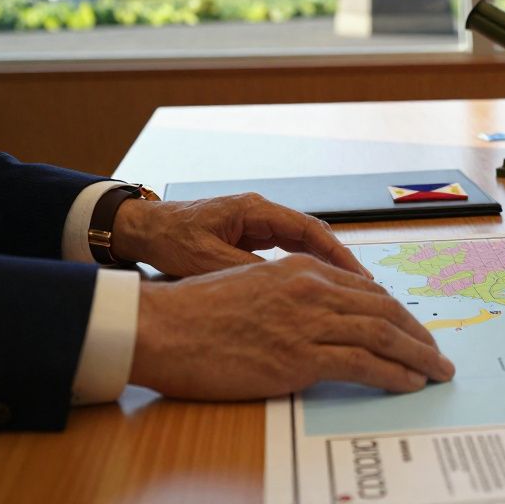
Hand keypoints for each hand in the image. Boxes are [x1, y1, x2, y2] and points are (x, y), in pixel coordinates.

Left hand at [112, 192, 367, 277]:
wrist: (140, 229)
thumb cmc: (168, 239)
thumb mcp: (205, 260)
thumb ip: (245, 271)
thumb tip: (284, 289)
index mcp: (255, 210)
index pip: (309, 229)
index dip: (338, 254)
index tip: (359, 278)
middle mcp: (262, 213)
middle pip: (313, 236)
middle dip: (339, 261)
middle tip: (365, 290)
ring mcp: (256, 225)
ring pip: (302, 245)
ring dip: (324, 267)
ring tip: (348, 293)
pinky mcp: (249, 238)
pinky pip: (287, 252)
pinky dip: (304, 270)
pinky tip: (315, 291)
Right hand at [129, 254, 454, 398]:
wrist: (161, 328)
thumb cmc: (195, 313)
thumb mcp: (253, 286)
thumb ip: (291, 296)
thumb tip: (318, 319)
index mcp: (302, 269)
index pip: (366, 290)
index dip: (397, 312)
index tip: (412, 328)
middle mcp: (313, 289)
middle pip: (385, 310)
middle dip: (418, 334)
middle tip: (438, 352)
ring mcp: (309, 322)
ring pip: (383, 335)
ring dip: (418, 356)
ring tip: (438, 370)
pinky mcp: (300, 356)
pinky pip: (363, 364)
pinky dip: (394, 374)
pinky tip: (410, 382)